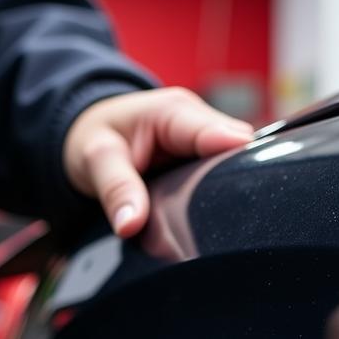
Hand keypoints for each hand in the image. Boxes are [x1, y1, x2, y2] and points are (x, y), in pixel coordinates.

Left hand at [63, 87, 252, 237]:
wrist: (88, 137)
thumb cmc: (93, 139)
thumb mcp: (96, 161)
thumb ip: (116, 191)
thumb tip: (130, 226)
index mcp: (174, 112)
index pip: (219, 133)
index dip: (237, 157)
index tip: (250, 182)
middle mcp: (197, 123)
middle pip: (236, 152)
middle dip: (237, 181)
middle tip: (231, 220)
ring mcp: (203, 144)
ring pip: (234, 167)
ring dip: (230, 191)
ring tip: (227, 224)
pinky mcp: (202, 162)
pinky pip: (221, 177)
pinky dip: (219, 196)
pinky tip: (217, 219)